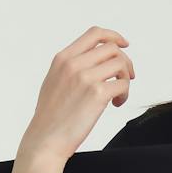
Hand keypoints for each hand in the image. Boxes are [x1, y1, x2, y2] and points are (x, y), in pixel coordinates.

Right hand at [17, 26, 135, 159]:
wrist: (45, 139)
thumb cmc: (50, 116)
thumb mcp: (53, 81)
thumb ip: (71, 66)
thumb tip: (95, 59)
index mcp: (63, 58)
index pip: (94, 34)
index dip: (114, 36)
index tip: (123, 45)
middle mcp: (74, 64)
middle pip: (112, 49)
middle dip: (125, 62)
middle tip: (126, 77)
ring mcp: (86, 78)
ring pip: (121, 64)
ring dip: (126, 79)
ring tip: (118, 94)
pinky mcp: (98, 94)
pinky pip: (123, 84)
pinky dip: (124, 94)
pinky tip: (116, 104)